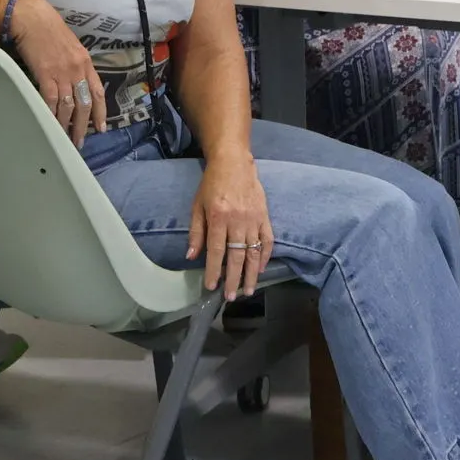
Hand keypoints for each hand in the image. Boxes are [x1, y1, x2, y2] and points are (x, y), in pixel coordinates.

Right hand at [10, 0, 105, 144]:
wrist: (31, 17)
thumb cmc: (47, 28)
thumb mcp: (69, 45)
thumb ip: (74, 63)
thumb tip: (73, 81)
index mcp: (85, 61)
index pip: (97, 92)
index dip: (100, 112)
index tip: (100, 128)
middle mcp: (78, 69)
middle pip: (85, 103)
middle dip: (83, 125)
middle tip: (80, 141)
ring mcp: (62, 72)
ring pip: (68, 105)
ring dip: (66, 124)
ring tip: (64, 138)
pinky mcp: (45, 73)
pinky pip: (50, 99)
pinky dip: (51, 114)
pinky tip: (50, 124)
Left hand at [187, 152, 273, 300]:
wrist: (234, 162)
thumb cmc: (211, 184)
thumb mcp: (197, 206)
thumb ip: (196, 232)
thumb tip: (192, 257)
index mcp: (218, 217)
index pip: (216, 250)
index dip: (214, 270)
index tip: (212, 286)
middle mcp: (238, 220)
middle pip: (237, 255)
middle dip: (234, 279)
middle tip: (232, 297)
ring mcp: (254, 219)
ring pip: (254, 252)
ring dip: (251, 273)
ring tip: (248, 290)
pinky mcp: (265, 215)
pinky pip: (267, 240)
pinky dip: (265, 256)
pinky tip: (260, 269)